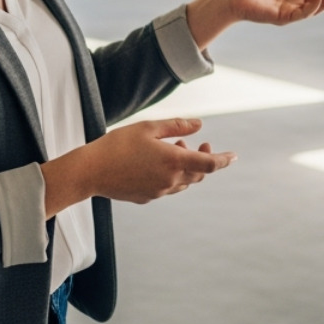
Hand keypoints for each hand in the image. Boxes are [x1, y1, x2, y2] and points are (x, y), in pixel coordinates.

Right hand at [42, 118, 234, 214]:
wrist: (90, 171)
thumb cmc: (117, 145)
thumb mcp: (149, 127)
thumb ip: (177, 126)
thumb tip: (199, 125)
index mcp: (173, 162)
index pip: (209, 165)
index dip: (224, 160)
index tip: (234, 156)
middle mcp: (169, 181)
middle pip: (198, 175)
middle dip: (204, 160)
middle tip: (201, 145)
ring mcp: (158, 192)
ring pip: (183, 183)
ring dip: (186, 167)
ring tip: (176, 148)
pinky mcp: (146, 198)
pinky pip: (167, 188)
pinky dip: (172, 175)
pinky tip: (158, 162)